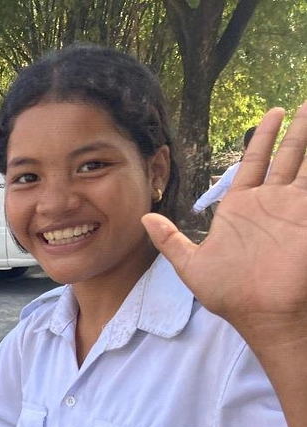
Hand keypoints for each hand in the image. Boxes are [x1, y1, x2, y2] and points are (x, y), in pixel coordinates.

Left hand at [143, 102, 306, 347]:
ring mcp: (294, 209)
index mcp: (242, 208)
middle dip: (298, 130)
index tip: (274, 113)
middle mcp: (271, 203)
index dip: (264, 137)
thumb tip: (145, 218)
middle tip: (305, 103)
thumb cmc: (229, 294)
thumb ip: (170, 241)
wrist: (261, 313)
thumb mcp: (191, 266)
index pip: (255, 162)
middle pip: (287, 156)